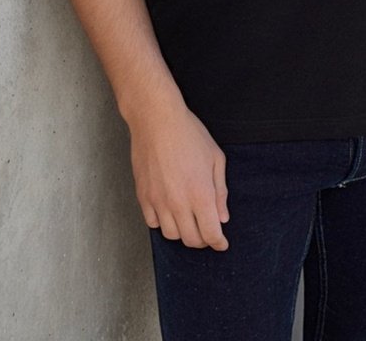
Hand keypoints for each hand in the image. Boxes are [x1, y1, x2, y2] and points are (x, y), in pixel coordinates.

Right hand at [127, 96, 229, 249]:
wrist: (157, 120)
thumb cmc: (190, 134)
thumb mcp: (215, 158)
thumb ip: (220, 191)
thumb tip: (222, 217)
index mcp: (200, 194)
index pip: (211, 234)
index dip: (218, 243)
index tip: (222, 244)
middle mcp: (179, 203)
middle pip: (191, 240)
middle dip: (203, 240)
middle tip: (208, 231)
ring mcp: (158, 202)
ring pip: (171, 235)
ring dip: (183, 233)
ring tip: (189, 220)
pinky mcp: (143, 197)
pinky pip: (153, 224)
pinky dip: (163, 224)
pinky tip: (170, 212)